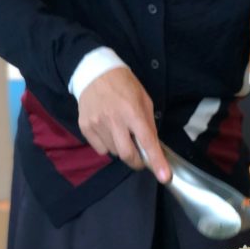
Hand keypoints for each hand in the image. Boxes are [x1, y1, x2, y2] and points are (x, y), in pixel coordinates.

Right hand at [77, 67, 169, 182]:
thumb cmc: (124, 86)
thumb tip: (153, 148)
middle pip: (127, 155)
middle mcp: (113, 120)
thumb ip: (149, 125)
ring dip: (122, 149)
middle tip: (141, 157)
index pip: (147, 142)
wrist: (94, 71)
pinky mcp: (85, 127)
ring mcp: (97, 124)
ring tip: (121, 133)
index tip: (164, 177)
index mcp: (132, 112)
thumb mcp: (144, 100)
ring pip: (114, 152)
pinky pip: (100, 149)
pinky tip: (108, 131)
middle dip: (137, 161)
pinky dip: (108, 145)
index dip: (156, 161)